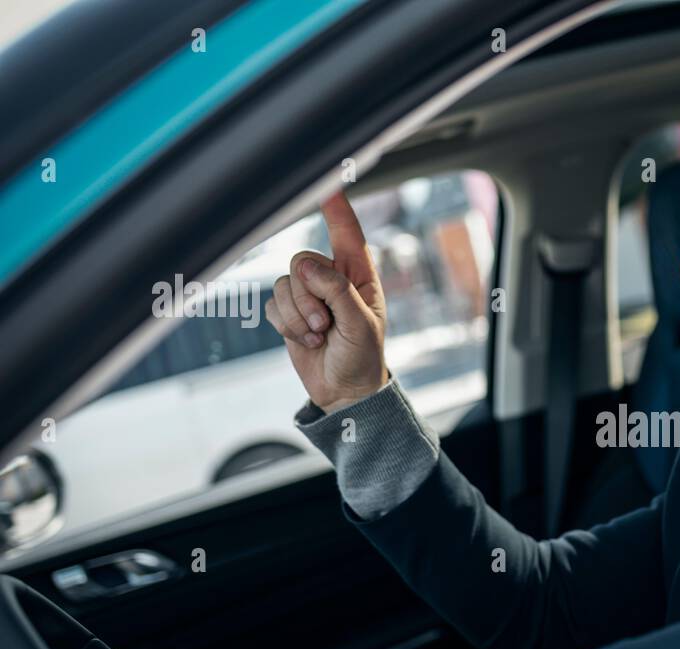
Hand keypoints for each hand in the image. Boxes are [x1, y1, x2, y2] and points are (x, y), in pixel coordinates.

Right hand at [267, 191, 389, 412]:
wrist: (345, 391)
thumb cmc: (363, 358)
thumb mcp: (360, 325)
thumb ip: (337, 292)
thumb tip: (307, 267)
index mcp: (359, 275)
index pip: (347, 233)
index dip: (336, 208)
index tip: (327, 184)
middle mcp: (332, 279)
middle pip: (301, 261)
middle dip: (308, 296)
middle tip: (325, 324)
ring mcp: (308, 295)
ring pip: (284, 284)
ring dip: (298, 316)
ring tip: (320, 335)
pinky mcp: (289, 313)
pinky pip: (273, 305)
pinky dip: (286, 325)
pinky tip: (306, 340)